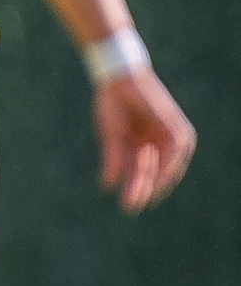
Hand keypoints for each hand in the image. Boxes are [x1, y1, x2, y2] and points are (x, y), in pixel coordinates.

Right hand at [94, 68, 196, 212]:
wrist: (118, 79)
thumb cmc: (112, 106)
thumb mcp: (112, 138)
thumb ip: (113, 160)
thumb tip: (106, 185)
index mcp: (143, 148)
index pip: (144, 175)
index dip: (136, 189)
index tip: (128, 205)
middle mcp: (160, 144)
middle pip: (157, 174)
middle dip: (145, 189)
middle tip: (133, 204)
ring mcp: (169, 135)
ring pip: (169, 167)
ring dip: (155, 179)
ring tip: (144, 192)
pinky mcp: (176, 125)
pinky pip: (177, 150)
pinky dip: (168, 163)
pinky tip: (157, 174)